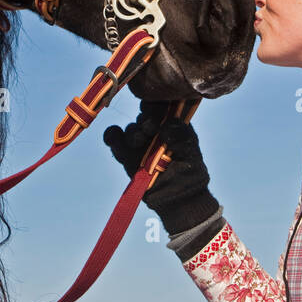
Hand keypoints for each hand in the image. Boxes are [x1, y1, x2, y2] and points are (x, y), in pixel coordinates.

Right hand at [102, 100, 217, 234]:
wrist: (178, 197)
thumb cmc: (189, 170)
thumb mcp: (189, 149)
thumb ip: (179, 134)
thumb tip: (163, 126)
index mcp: (171, 122)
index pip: (160, 104)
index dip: (157, 105)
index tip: (157, 111)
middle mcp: (153, 128)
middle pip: (143, 116)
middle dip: (146, 121)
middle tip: (150, 129)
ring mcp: (139, 141)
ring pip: (130, 129)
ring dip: (133, 134)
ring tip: (139, 143)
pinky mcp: (125, 154)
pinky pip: (113, 139)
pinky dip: (112, 136)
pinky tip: (115, 139)